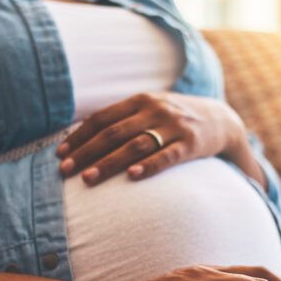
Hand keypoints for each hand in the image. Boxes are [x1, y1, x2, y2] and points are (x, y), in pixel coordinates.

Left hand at [56, 92, 260, 185]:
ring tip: (88, 179)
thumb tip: (81, 139)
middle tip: (65, 170)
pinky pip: (166, 156)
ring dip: (109, 163)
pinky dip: (148, 166)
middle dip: (86, 152)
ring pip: (134, 145)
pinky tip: (132, 177)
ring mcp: (173, 126)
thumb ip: (122, 120)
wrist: (221, 120)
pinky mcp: (191, 144)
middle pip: (113, 133)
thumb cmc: (173, 119)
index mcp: (139, 100)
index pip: (102, 118)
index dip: (79, 136)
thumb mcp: (149, 110)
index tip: (60, 154)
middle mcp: (154, 110)